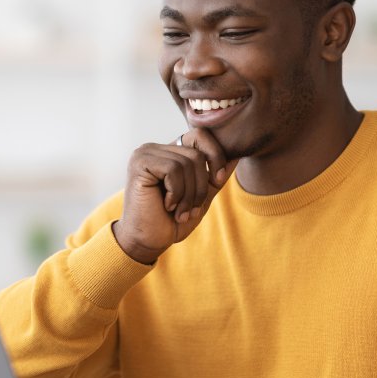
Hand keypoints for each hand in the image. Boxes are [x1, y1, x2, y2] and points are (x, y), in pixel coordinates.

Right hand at [113, 128, 237, 263]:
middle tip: (190, 209)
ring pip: (187, 163)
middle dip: (201, 186)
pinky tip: (166, 206)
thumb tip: (236, 155)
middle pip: (197, 154)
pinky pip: (173, 170)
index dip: (216, 156)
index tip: (217, 182)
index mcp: (169, 153)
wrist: (148, 241)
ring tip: (178, 211)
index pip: (200, 136)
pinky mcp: (140, 163)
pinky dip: (176, 193)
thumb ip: (215, 175)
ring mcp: (145, 153)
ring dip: (189, 195)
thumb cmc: (171, 221)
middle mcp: (156, 148)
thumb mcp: (201, 196)